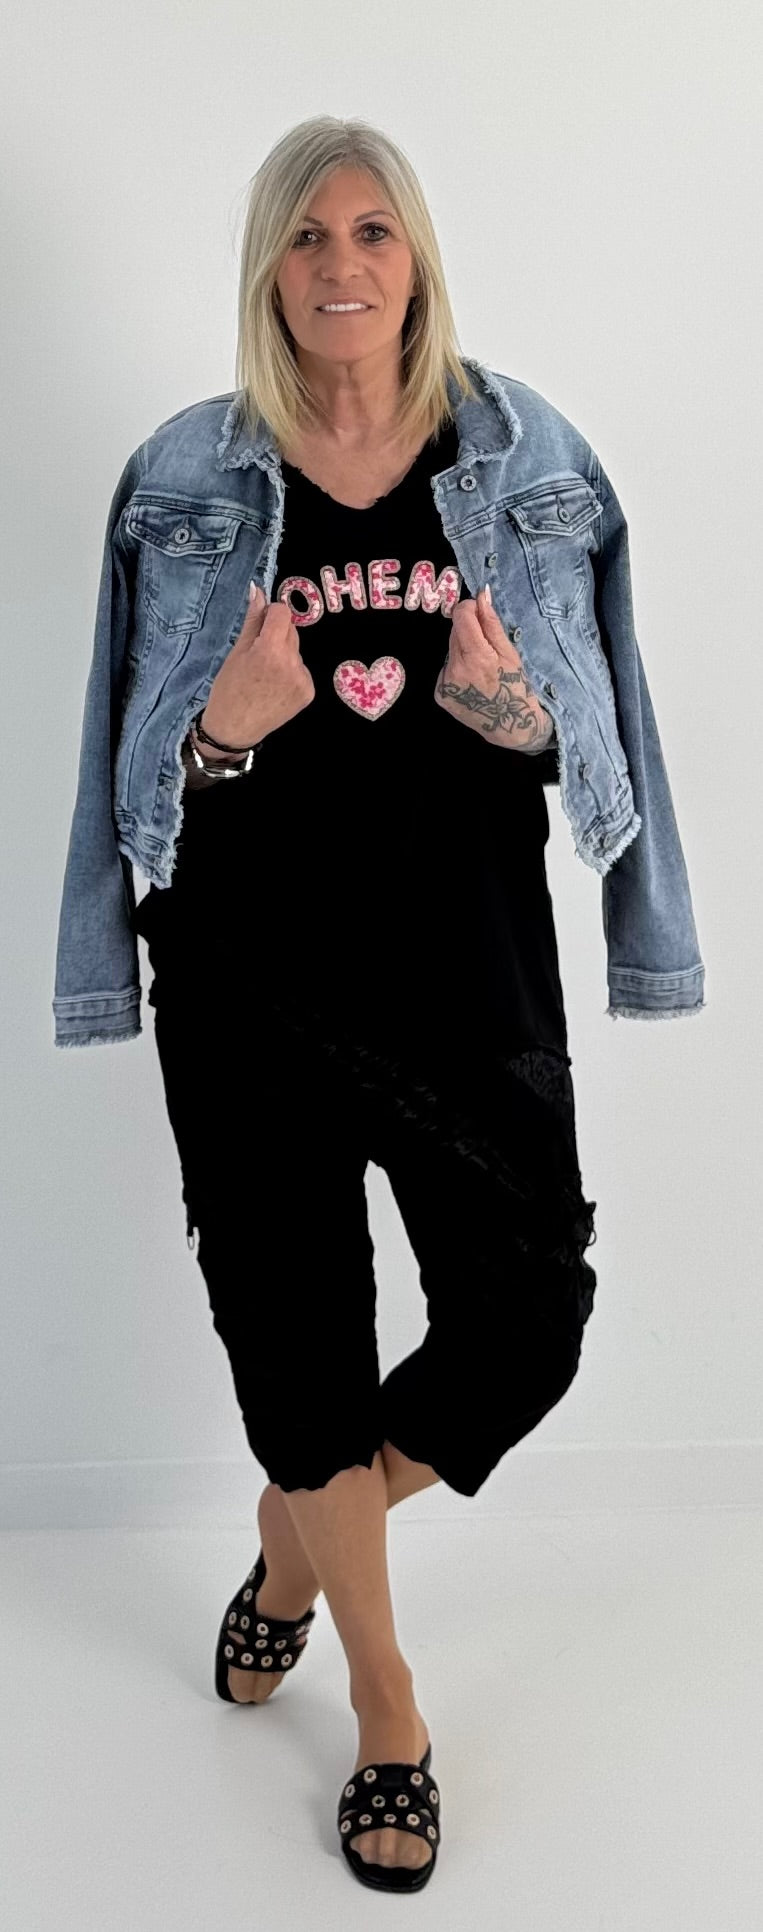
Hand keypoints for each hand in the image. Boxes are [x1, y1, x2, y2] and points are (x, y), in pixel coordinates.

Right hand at [199, 582, 314, 748]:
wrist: (234, 729)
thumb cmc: (229, 689)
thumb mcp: (237, 652)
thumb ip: (252, 620)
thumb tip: (257, 590)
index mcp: (270, 651)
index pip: (283, 613)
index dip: (271, 614)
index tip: (261, 624)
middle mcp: (291, 664)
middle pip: (291, 631)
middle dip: (276, 634)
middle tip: (258, 654)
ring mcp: (302, 680)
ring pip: (296, 651)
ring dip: (284, 654)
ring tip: (265, 674)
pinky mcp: (308, 692)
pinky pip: (301, 669)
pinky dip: (290, 672)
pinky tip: (274, 686)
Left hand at [434, 586, 554, 752]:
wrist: (509, 726)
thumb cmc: (514, 686)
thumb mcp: (509, 652)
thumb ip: (491, 623)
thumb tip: (481, 594)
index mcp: (477, 657)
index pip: (460, 615)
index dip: (469, 608)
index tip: (479, 612)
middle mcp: (456, 669)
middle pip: (454, 631)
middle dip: (468, 631)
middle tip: (485, 648)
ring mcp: (445, 683)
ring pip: (450, 650)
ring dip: (463, 650)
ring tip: (479, 668)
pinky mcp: (439, 693)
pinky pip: (446, 668)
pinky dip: (457, 668)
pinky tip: (471, 681)